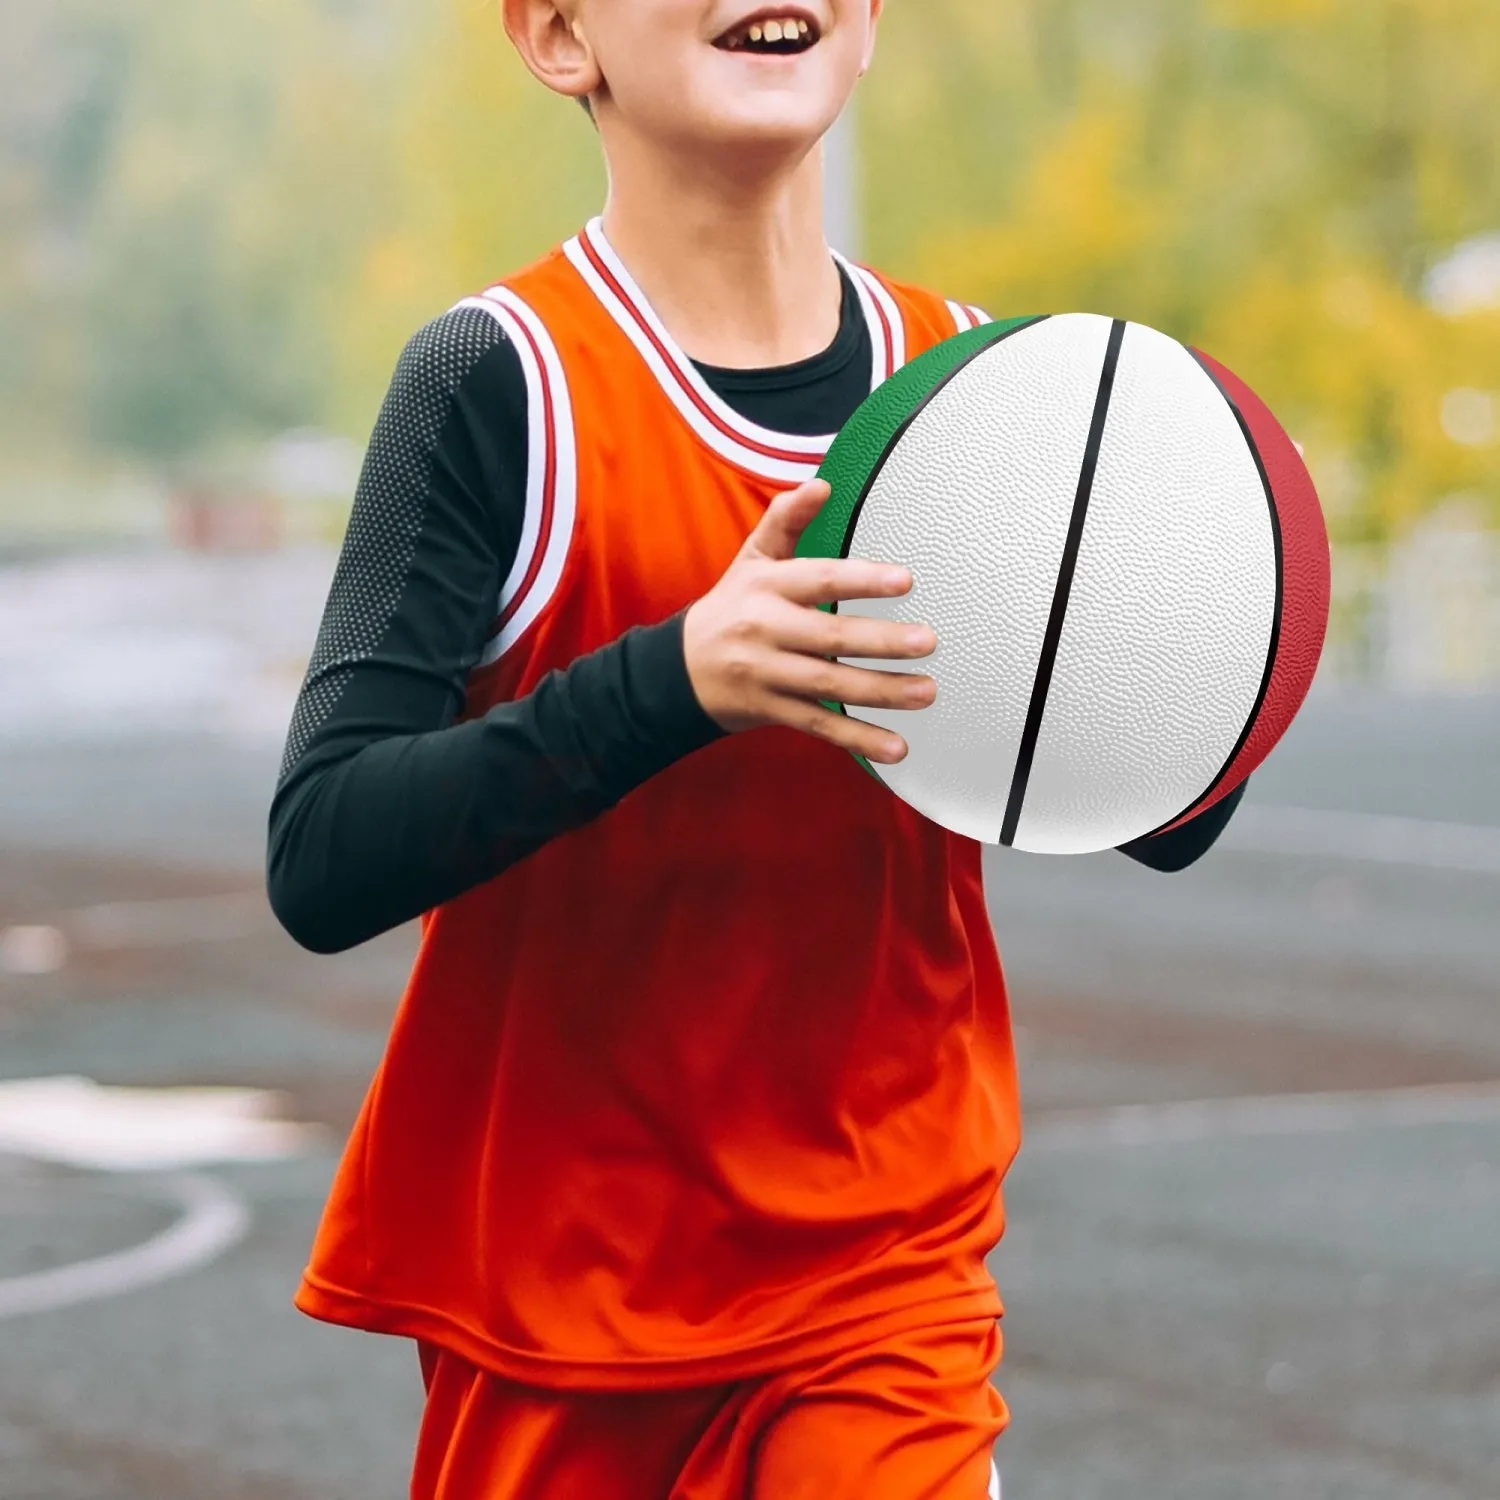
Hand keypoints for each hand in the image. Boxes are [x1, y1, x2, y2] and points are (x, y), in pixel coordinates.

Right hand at [682, 479, 936, 764]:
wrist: (679, 669)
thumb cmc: (731, 607)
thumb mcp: (751, 559)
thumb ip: (786, 520)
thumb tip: (822, 483)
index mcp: (765, 586)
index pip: (817, 578)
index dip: (860, 578)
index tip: (904, 581)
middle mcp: (765, 629)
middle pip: (829, 636)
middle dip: (881, 641)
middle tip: (928, 641)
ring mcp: (767, 674)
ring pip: (828, 684)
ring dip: (881, 691)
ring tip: (926, 691)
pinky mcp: (772, 710)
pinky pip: (819, 725)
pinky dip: (857, 738)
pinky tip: (895, 746)